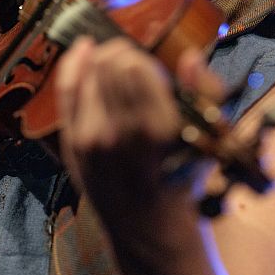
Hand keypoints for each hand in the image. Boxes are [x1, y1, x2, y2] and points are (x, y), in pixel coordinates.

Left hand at [55, 36, 225, 225]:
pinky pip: (66, 87)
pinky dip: (75, 63)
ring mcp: (92, 138)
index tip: (148, 65)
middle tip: (130, 62)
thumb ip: (206, 90)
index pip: (133, 67)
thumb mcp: (207, 137)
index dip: (140, 56)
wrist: (146, 224)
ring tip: (113, 67)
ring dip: (102, 60)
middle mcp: (120, 133)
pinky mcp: (73, 141)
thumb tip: (190, 57)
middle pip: (108, 65)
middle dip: (121, 53)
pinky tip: (84, 50)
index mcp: (158, 130)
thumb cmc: (179, 175)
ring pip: (88, 71)